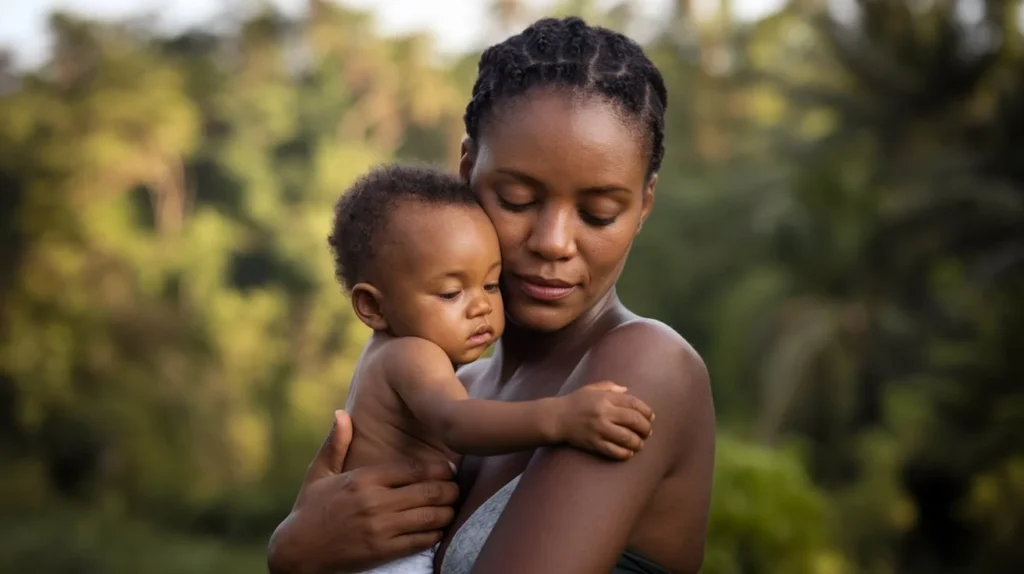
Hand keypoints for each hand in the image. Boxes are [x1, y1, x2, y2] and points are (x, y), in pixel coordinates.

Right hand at [267, 411, 459, 573]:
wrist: (297, 551)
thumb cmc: (309, 508)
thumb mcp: (318, 473)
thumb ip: (335, 443)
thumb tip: (341, 412)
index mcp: (363, 479)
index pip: (413, 469)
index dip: (438, 468)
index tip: (449, 468)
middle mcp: (374, 502)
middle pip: (428, 491)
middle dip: (450, 489)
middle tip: (457, 487)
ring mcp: (380, 528)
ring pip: (430, 516)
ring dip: (447, 511)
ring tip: (453, 506)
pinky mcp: (382, 551)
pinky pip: (420, 540)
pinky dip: (436, 534)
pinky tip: (439, 528)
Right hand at [554, 381, 654, 459]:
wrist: (556, 418)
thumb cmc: (575, 402)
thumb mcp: (591, 389)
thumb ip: (610, 387)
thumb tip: (627, 390)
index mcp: (605, 398)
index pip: (633, 403)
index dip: (646, 411)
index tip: (651, 417)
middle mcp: (603, 412)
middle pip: (634, 420)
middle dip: (646, 428)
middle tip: (648, 432)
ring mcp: (598, 429)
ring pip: (627, 438)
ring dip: (638, 442)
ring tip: (639, 443)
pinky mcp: (593, 443)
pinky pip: (614, 451)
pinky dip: (625, 453)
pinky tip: (628, 452)